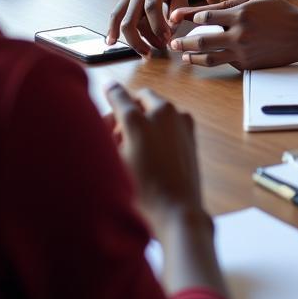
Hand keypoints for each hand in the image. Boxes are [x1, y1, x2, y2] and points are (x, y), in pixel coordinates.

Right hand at [104, 82, 206, 222]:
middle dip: (129, 107)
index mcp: (137, 120)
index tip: (107, 87)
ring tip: (134, 142)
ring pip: (158, 107)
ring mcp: (180, 120)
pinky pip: (171, 119)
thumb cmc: (140, 192)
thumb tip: (109, 120)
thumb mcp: (115, 163)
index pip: (119, 96)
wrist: (176, 211)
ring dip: (145, 115)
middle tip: (117, 130)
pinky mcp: (190, 132)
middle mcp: (162, 113)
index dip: (110, 92)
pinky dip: (160, 124)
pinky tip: (151, 147)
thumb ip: (109, 135)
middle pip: (142, 98)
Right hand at [106, 0, 204, 56]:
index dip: (158, 26)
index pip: (152, 7)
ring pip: (120, 18)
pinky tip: (111, 41)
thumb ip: (178, 12)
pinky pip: (116, 15)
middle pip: (131, 17)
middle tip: (151, 53)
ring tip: (143, 52)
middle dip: (140, 39)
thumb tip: (168, 33)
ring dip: (130, 38)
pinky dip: (112, 29)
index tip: (166, 40)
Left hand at [168, 0, 297, 68]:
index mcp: (241, 13)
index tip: (175, 17)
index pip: (206, 15)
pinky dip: (213, 61)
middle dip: (184, 42)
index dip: (188, 16)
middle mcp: (239, 34)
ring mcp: (243, 51)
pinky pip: (225, 63)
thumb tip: (207, 0)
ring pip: (210, 58)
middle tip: (173, 44)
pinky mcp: (247, 64)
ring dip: (193, 58)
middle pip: (202, 40)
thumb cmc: (280, 11)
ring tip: (183, 57)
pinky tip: (204, 60)